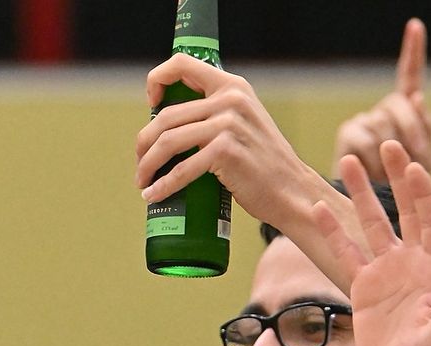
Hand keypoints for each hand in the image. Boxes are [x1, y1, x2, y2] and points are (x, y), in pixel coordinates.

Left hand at [136, 55, 308, 220]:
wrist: (289, 189)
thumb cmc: (260, 162)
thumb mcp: (242, 122)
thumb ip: (216, 112)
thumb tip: (171, 124)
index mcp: (231, 86)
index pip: (182, 64)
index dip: (157, 80)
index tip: (150, 105)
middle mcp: (229, 99)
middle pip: (167, 116)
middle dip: (144, 143)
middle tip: (140, 165)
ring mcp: (227, 123)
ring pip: (168, 142)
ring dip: (147, 165)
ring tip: (142, 182)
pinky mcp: (225, 150)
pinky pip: (182, 170)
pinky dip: (163, 186)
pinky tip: (153, 195)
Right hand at [312, 141, 430, 345]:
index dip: (424, 196)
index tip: (413, 169)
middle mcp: (413, 264)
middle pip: (405, 211)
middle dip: (397, 178)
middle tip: (388, 145)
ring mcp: (387, 273)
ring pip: (373, 225)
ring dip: (362, 195)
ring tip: (348, 161)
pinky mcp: (364, 288)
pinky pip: (346, 253)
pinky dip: (332, 232)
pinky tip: (317, 210)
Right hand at [332, 19, 430, 182]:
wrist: (379, 223)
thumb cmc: (405, 192)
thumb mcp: (425, 164)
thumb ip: (425, 129)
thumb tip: (417, 97)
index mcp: (406, 114)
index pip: (410, 78)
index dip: (413, 51)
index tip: (415, 25)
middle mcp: (383, 113)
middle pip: (398, 103)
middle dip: (411, 128)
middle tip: (417, 160)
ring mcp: (363, 124)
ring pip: (382, 123)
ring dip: (391, 150)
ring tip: (391, 177)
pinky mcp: (347, 139)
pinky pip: (363, 140)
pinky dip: (371, 159)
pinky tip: (369, 174)